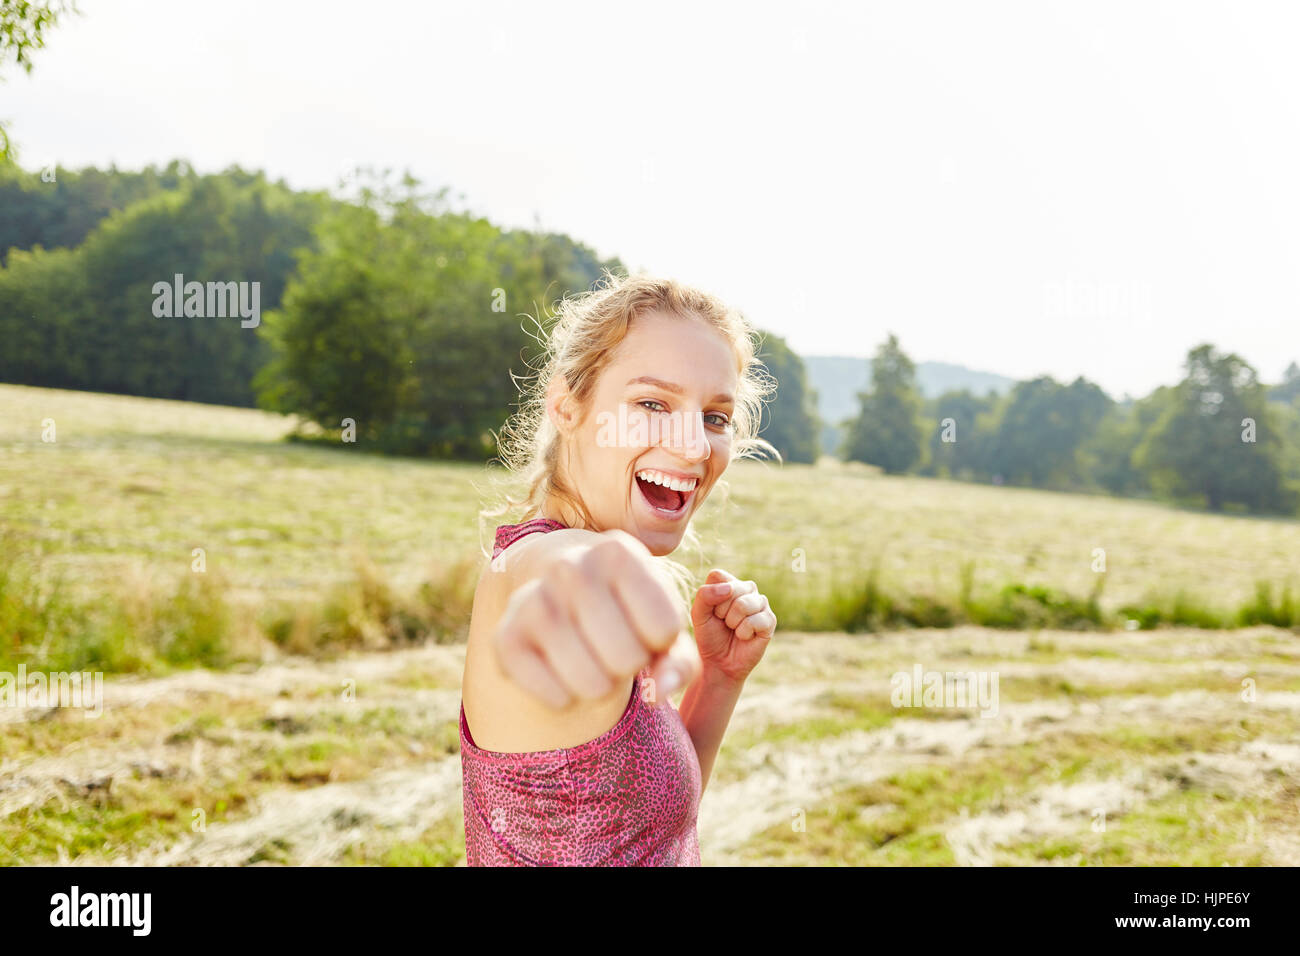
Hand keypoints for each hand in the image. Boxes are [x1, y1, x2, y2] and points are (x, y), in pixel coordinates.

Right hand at [492, 530, 701, 708]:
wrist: (559, 586)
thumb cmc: (626, 609)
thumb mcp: (660, 622)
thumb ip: (679, 661)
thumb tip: (660, 693)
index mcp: (618, 553)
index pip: (664, 629)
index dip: (659, 641)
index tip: (643, 626)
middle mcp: (570, 568)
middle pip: (628, 658)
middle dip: (630, 665)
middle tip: (615, 645)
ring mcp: (533, 600)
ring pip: (592, 684)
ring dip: (601, 687)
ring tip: (593, 659)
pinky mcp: (505, 637)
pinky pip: (553, 696)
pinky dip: (566, 699)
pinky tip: (563, 674)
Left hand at [690, 569, 775, 682]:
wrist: (719, 662)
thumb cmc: (709, 636)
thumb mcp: (698, 614)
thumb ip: (705, 595)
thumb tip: (730, 589)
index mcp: (729, 583)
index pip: (718, 576)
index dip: (711, 596)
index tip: (711, 611)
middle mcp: (747, 589)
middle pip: (732, 589)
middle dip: (721, 612)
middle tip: (724, 623)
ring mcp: (761, 604)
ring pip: (743, 604)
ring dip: (732, 622)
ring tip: (734, 629)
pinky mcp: (770, 620)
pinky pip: (755, 620)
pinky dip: (744, 632)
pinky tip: (745, 636)